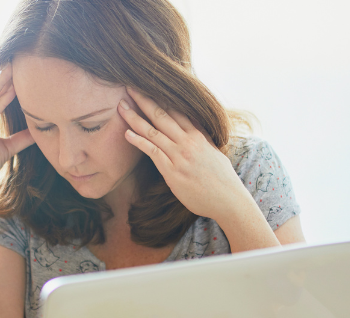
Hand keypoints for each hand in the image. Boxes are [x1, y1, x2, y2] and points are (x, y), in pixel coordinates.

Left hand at [118, 88, 256, 222]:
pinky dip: (139, 141)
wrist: (228, 200)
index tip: (147, 87)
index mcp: (198, 135)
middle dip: (144, 99)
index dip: (160, 97)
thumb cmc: (221, 179)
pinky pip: (153, 152)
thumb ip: (202, 139)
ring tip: (121, 106)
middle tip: (129, 86)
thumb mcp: (213, 152)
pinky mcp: (172, 171)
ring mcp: (179, 155)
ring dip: (135, 118)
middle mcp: (188, 141)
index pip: (176, 109)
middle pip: (162, 114)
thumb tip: (195, 129)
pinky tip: (127, 133)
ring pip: (153, 131)